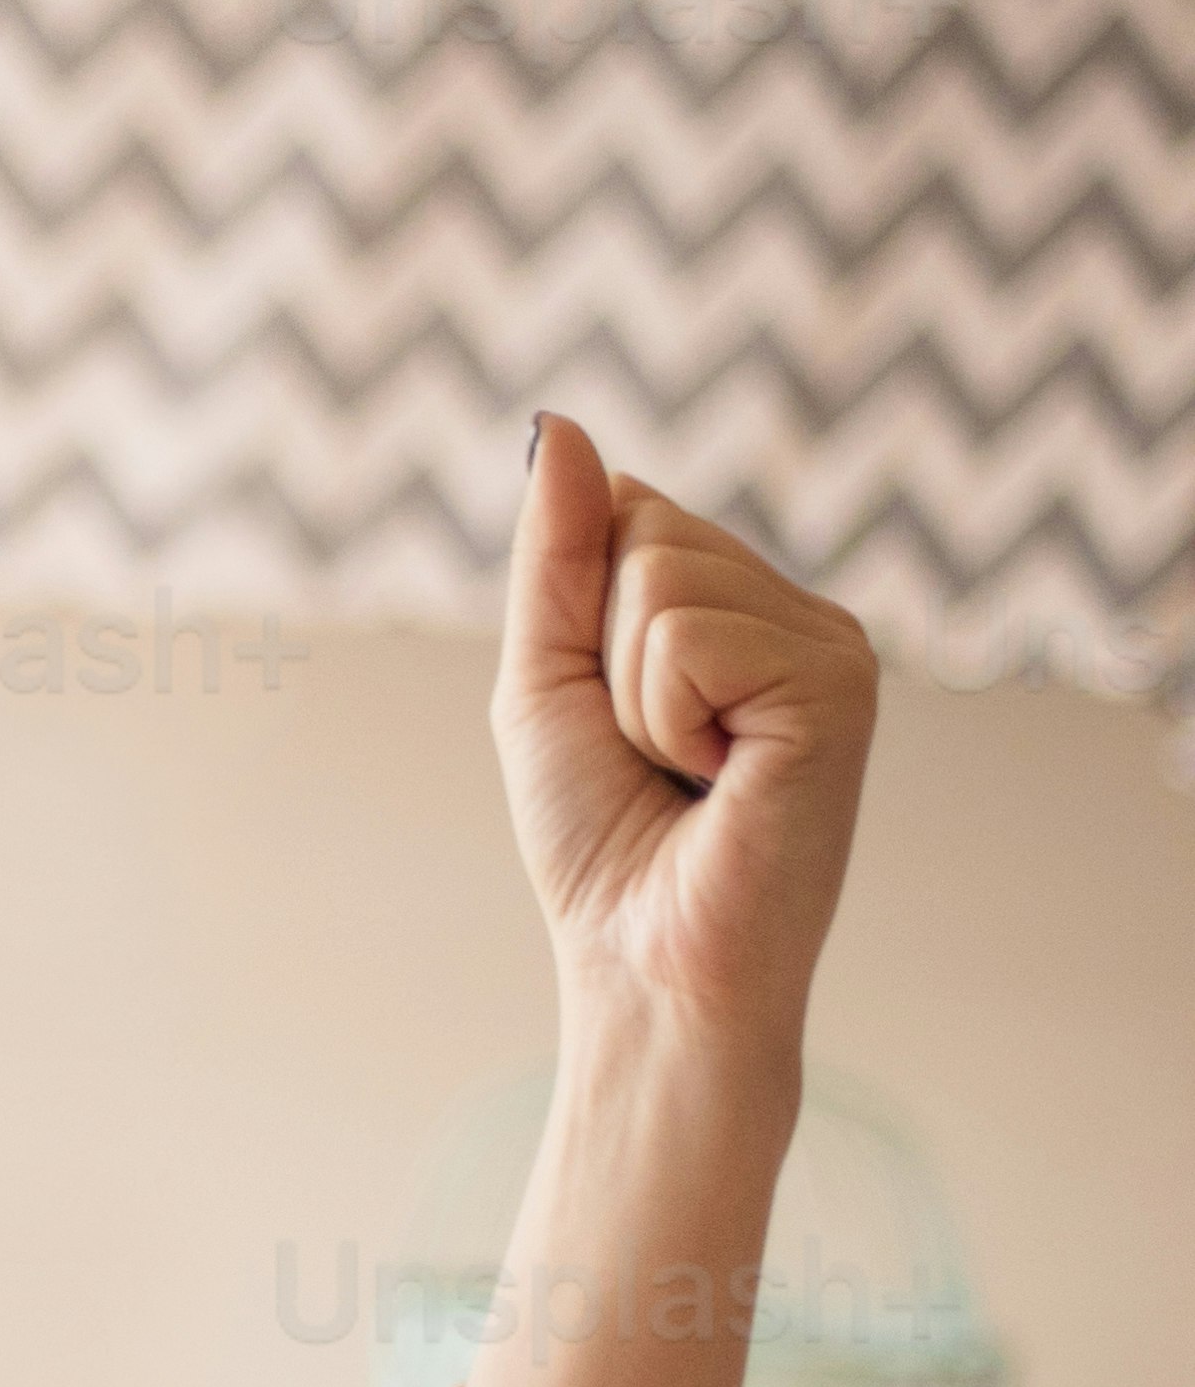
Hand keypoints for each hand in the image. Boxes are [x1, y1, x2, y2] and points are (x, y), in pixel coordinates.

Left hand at [495, 412, 875, 1110]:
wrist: (647, 964)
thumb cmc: (603, 844)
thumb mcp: (547, 680)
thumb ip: (552, 553)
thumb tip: (558, 423)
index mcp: (740, 603)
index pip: (622, 509)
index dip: (577, 616)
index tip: (616, 717)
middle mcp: (798, 610)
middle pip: (639, 528)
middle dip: (600, 654)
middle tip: (654, 756)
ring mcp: (830, 641)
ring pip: (657, 578)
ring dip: (633, 696)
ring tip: (688, 773)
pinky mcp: (839, 681)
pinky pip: (686, 636)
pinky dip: (665, 717)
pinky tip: (720, 780)